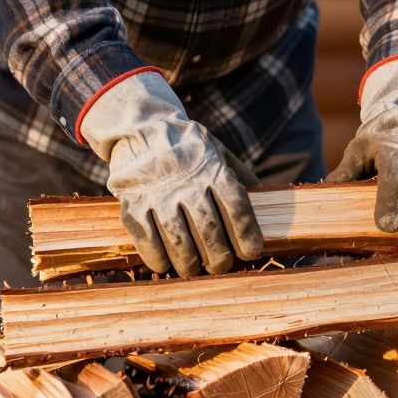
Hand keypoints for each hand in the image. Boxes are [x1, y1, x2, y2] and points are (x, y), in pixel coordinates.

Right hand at [79, 71, 262, 275]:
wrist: (138, 128)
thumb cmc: (184, 145)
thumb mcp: (216, 150)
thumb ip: (238, 173)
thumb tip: (264, 197)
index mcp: (212, 169)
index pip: (237, 208)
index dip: (247, 234)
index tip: (250, 252)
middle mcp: (187, 184)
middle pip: (210, 230)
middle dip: (219, 257)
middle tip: (220, 266)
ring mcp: (158, 196)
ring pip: (180, 242)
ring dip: (190, 263)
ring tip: (193, 268)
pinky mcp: (133, 206)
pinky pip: (148, 242)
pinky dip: (158, 259)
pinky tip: (165, 265)